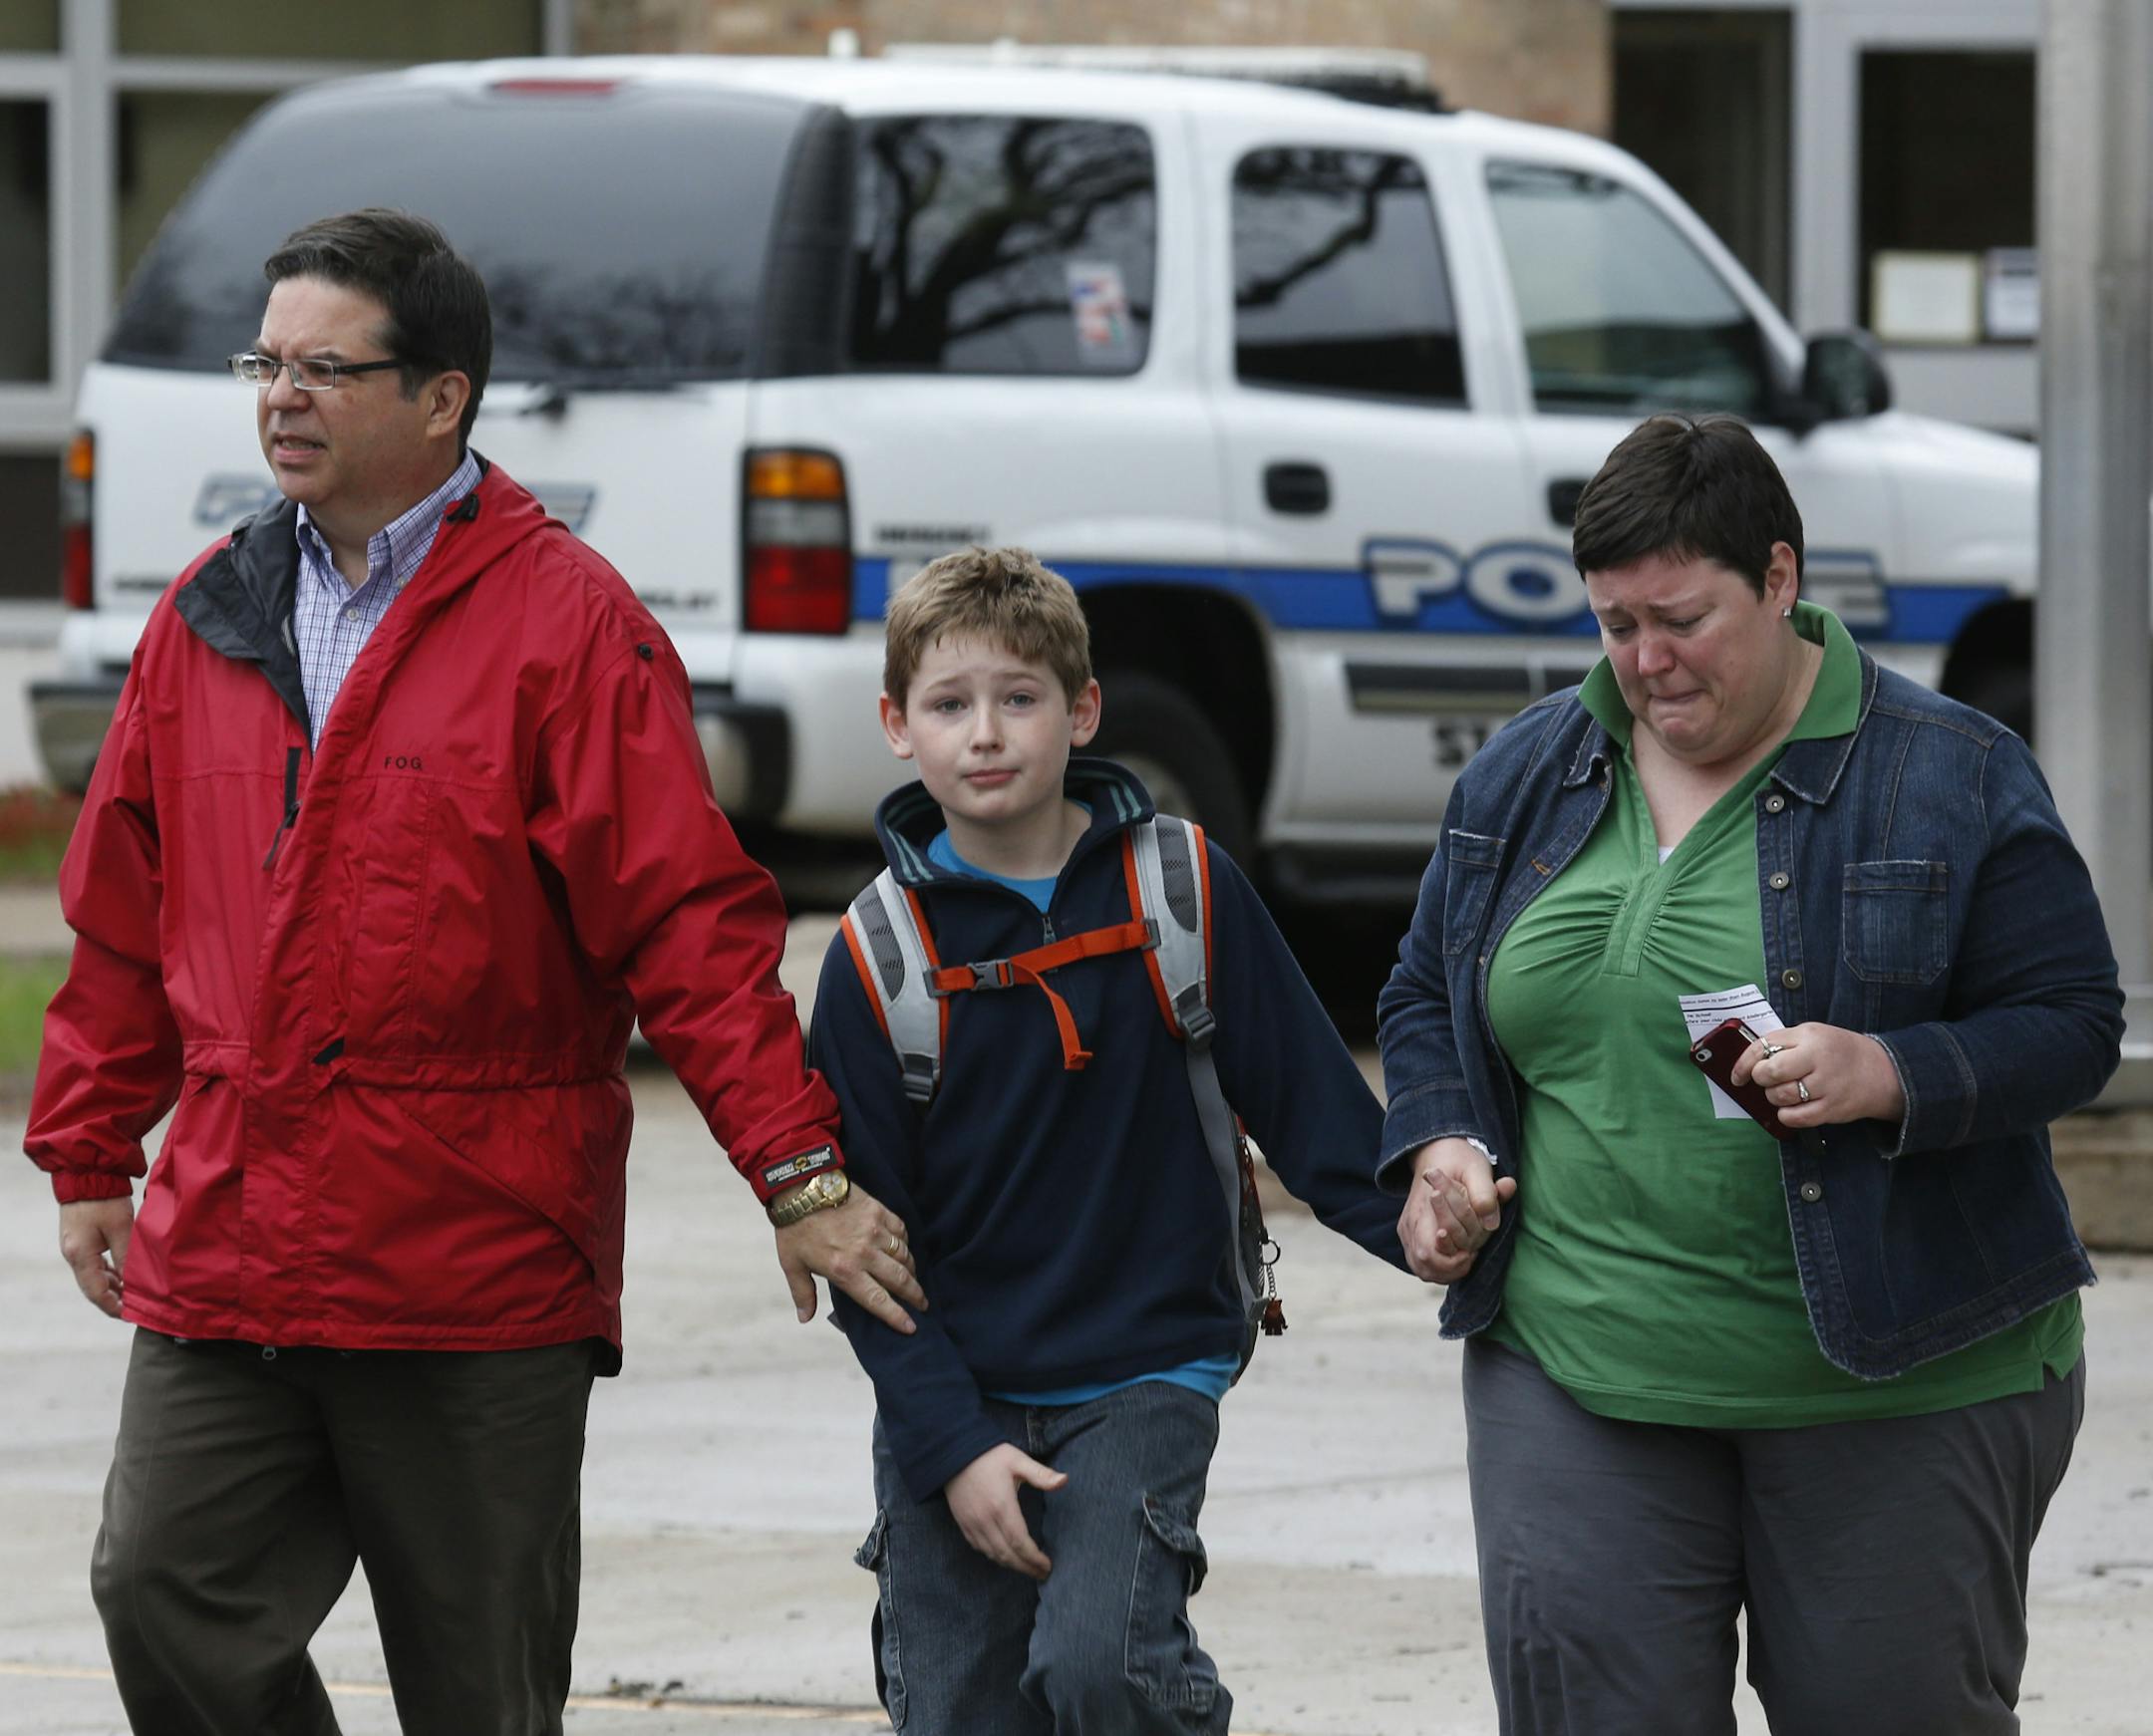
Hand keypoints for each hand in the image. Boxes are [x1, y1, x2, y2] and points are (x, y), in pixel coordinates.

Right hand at [59, 1198, 134, 1318]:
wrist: (87, 1173)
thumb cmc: (105, 1200)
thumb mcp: (121, 1228)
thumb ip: (127, 1256)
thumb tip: (134, 1283)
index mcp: (80, 1255)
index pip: (96, 1293)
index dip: (113, 1307)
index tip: (129, 1316)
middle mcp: (74, 1255)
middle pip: (93, 1287)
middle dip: (114, 1300)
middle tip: (135, 1309)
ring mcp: (76, 1248)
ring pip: (95, 1277)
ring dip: (113, 1287)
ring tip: (135, 1295)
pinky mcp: (81, 1240)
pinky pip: (95, 1264)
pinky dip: (110, 1273)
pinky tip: (125, 1276)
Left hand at [774, 1180, 925, 1332]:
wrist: (801, 1187)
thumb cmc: (795, 1228)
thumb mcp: (792, 1264)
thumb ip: (802, 1293)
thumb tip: (805, 1318)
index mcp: (844, 1271)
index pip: (877, 1300)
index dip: (896, 1316)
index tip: (911, 1327)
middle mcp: (865, 1253)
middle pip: (900, 1280)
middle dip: (915, 1295)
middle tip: (923, 1304)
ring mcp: (875, 1230)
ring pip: (904, 1256)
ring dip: (911, 1270)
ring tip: (913, 1279)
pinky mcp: (879, 1211)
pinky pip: (901, 1231)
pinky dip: (905, 1243)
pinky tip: (903, 1249)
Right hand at [945, 1444, 1067, 1579]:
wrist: (953, 1452)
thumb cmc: (989, 1455)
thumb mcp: (1017, 1460)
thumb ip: (1041, 1474)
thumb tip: (1065, 1480)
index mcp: (1002, 1506)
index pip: (1020, 1543)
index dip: (1034, 1558)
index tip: (1047, 1566)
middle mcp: (986, 1520)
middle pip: (1007, 1555)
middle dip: (1026, 1568)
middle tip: (1042, 1574)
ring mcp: (972, 1524)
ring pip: (993, 1555)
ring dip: (1011, 1565)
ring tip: (1027, 1568)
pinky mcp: (963, 1524)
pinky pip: (979, 1548)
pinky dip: (994, 1557)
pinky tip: (1005, 1556)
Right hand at [1398, 1138, 1516, 1284]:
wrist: (1436, 1151)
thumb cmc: (1459, 1160)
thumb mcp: (1477, 1168)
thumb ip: (1486, 1193)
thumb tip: (1492, 1223)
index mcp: (1422, 1208)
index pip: (1427, 1251)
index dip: (1450, 1262)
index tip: (1471, 1253)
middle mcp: (1410, 1222)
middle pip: (1422, 1264)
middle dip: (1450, 1270)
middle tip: (1470, 1257)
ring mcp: (1407, 1229)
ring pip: (1420, 1267)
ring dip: (1444, 1272)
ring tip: (1464, 1260)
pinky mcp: (1410, 1233)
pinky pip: (1420, 1262)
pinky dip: (1438, 1268)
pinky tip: (1455, 1259)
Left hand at [1731, 1023, 1906, 1128]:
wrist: (1882, 1071)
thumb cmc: (1838, 1052)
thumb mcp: (1812, 1035)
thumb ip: (1783, 1043)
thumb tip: (1749, 1062)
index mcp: (1809, 1036)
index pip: (1764, 1046)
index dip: (1744, 1064)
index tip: (1738, 1075)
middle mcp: (1818, 1058)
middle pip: (1770, 1072)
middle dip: (1761, 1079)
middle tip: (1768, 1080)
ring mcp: (1826, 1085)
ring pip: (1780, 1096)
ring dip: (1774, 1097)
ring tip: (1784, 1092)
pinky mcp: (1832, 1109)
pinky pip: (1795, 1118)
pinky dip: (1786, 1115)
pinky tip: (1792, 1108)